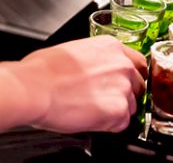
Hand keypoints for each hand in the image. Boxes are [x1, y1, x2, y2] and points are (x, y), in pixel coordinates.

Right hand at [14, 35, 147, 133]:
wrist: (34, 87)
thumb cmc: (43, 69)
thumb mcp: (76, 50)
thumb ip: (97, 59)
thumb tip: (97, 70)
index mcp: (112, 47)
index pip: (137, 63)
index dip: (130, 76)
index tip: (124, 83)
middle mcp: (122, 64)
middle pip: (138, 84)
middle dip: (125, 94)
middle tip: (103, 100)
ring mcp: (122, 87)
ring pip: (131, 105)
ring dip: (116, 110)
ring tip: (92, 110)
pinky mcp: (118, 110)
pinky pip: (122, 123)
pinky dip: (109, 125)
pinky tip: (91, 119)